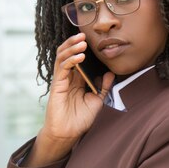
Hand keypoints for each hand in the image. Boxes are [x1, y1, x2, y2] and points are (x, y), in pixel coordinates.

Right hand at [25, 33, 114, 166]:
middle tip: (84, 34)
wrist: (69, 133)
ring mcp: (61, 80)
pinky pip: (62, 69)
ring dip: (71, 48)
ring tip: (81, 41)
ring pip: (62, 57)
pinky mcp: (57, 86)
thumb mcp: (98, 101)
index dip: (81, 47)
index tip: (91, 38)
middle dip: (74, 43)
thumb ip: (104, 87)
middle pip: (67, 54)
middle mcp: (68, 77)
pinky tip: (79, 56)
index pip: (77, 57)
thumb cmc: (81, 118)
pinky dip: (70, 60)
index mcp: (77, 79)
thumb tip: (111, 73)